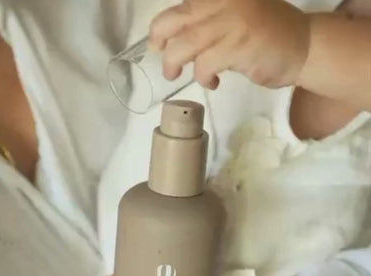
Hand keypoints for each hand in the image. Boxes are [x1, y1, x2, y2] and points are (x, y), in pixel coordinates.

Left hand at [149, 0, 309, 88]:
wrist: (304, 46)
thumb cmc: (269, 35)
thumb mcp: (238, 15)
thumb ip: (211, 19)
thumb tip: (176, 39)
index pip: (183, 5)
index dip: (162, 26)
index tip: (156, 42)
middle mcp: (226, 0)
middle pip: (177, 19)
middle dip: (161, 42)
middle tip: (162, 59)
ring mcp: (233, 21)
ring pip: (187, 44)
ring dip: (176, 63)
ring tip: (177, 74)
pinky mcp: (239, 46)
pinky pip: (206, 64)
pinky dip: (203, 76)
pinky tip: (212, 82)